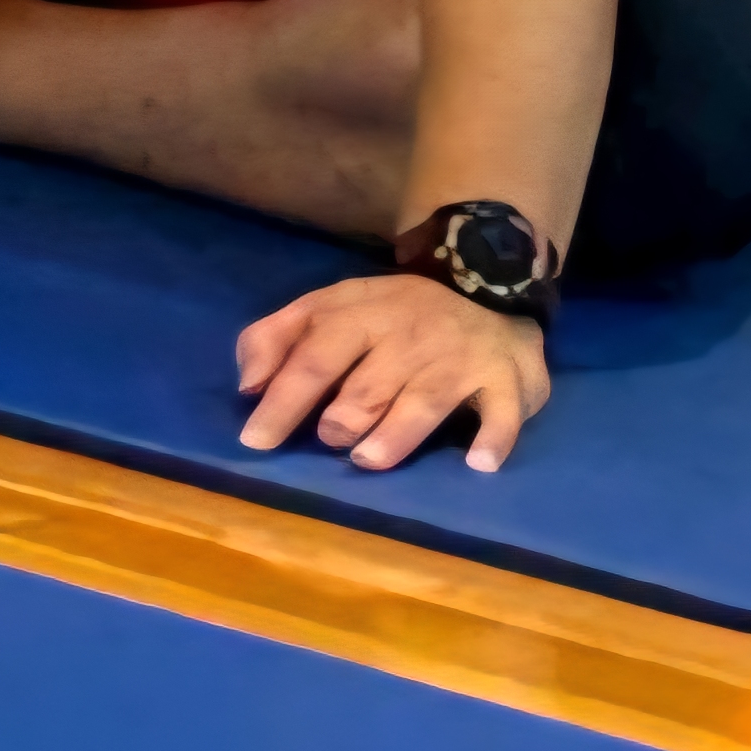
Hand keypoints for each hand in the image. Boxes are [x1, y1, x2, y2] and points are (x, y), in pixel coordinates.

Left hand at [236, 272, 548, 473]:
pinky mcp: (504, 379)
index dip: (282, 401)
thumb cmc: (391, 315)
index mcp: (356, 314)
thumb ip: (278, 337)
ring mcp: (456, 358)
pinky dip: (492, 439)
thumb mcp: (330, 308)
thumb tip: (246, 386)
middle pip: (365, 385)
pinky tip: (478, 464)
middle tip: (329, 440)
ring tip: (368, 459)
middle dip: (341, 418)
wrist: (485, 286)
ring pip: (421, 401)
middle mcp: (405, 335)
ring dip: (393, 436)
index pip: (312, 358)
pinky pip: (501, 414)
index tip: (256, 441)